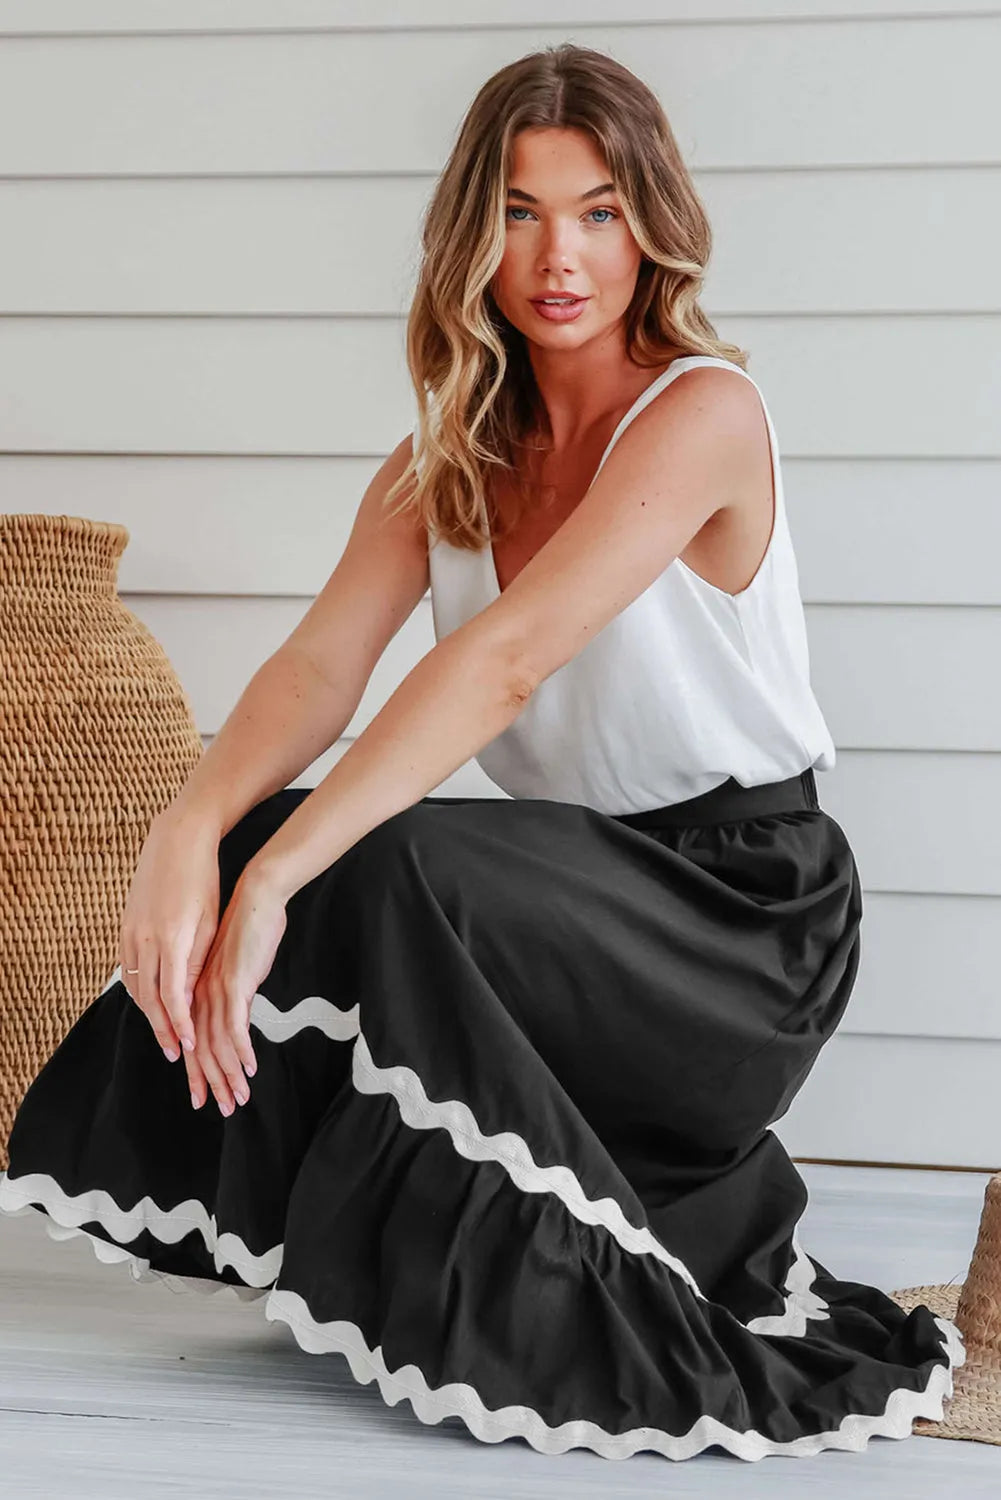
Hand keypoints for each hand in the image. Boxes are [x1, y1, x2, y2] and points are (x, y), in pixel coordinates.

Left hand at [185, 866, 287, 1117]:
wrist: (256, 897)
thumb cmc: (250, 929)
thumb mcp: (237, 967)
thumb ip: (233, 994)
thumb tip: (238, 1016)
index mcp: (197, 992)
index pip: (195, 1042)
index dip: (198, 1074)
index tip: (205, 1098)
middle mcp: (200, 995)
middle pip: (203, 1051)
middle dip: (213, 1083)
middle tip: (225, 1109)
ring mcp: (214, 990)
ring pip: (217, 1045)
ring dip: (230, 1076)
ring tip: (240, 1099)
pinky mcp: (233, 984)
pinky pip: (235, 1027)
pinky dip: (242, 1052)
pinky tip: (250, 1069)